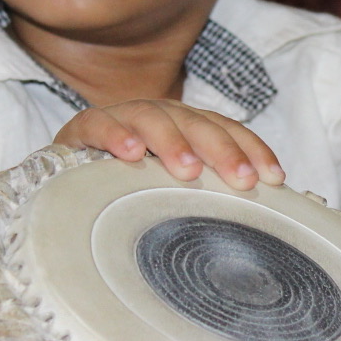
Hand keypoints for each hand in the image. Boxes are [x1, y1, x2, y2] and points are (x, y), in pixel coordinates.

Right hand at [54, 100, 285, 188]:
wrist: (66, 176)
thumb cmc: (129, 189)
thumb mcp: (171, 192)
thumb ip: (206, 196)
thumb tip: (258, 224)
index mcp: (187, 126)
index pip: (227, 130)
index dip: (252, 149)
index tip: (274, 178)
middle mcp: (160, 116)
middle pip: (197, 123)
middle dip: (222, 149)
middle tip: (241, 180)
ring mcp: (122, 117)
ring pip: (152, 117)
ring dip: (173, 142)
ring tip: (187, 170)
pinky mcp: (84, 127)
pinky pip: (100, 124)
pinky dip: (116, 135)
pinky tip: (131, 153)